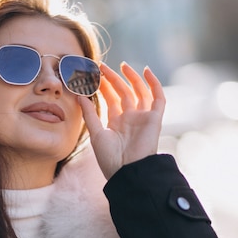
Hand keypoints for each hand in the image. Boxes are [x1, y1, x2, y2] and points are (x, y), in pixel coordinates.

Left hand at [80, 62, 165, 179]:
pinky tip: (145, 71)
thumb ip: (89, 114)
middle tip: (102, 66)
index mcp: (116, 123)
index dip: (103, 86)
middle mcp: (130, 119)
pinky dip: (154, 84)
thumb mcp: (96, 134)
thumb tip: (79, 95)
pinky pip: (158, 98)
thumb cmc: (110, 158)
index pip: (110, 99)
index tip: (93, 74)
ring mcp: (143, 118)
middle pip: (123, 93)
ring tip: (122, 65)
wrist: (127, 172)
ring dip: (132, 78)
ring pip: (139, 92)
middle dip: (113, 79)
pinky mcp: (155, 119)